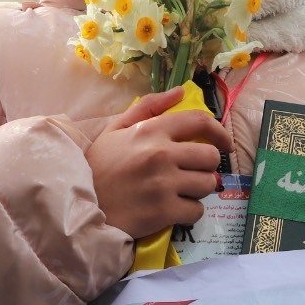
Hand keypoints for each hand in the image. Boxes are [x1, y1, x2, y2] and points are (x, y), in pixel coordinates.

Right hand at [86, 87, 232, 238]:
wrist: (80, 205)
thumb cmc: (98, 166)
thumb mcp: (116, 129)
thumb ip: (149, 107)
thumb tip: (181, 91)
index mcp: (151, 131)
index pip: (199, 122)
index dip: (219, 132)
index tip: (224, 144)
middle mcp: (161, 155)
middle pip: (210, 157)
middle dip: (206, 167)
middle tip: (191, 173)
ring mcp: (164, 185)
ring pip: (207, 185)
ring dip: (197, 190)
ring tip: (178, 191)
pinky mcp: (164, 212)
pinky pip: (197, 211)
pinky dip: (189, 212)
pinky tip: (172, 209)